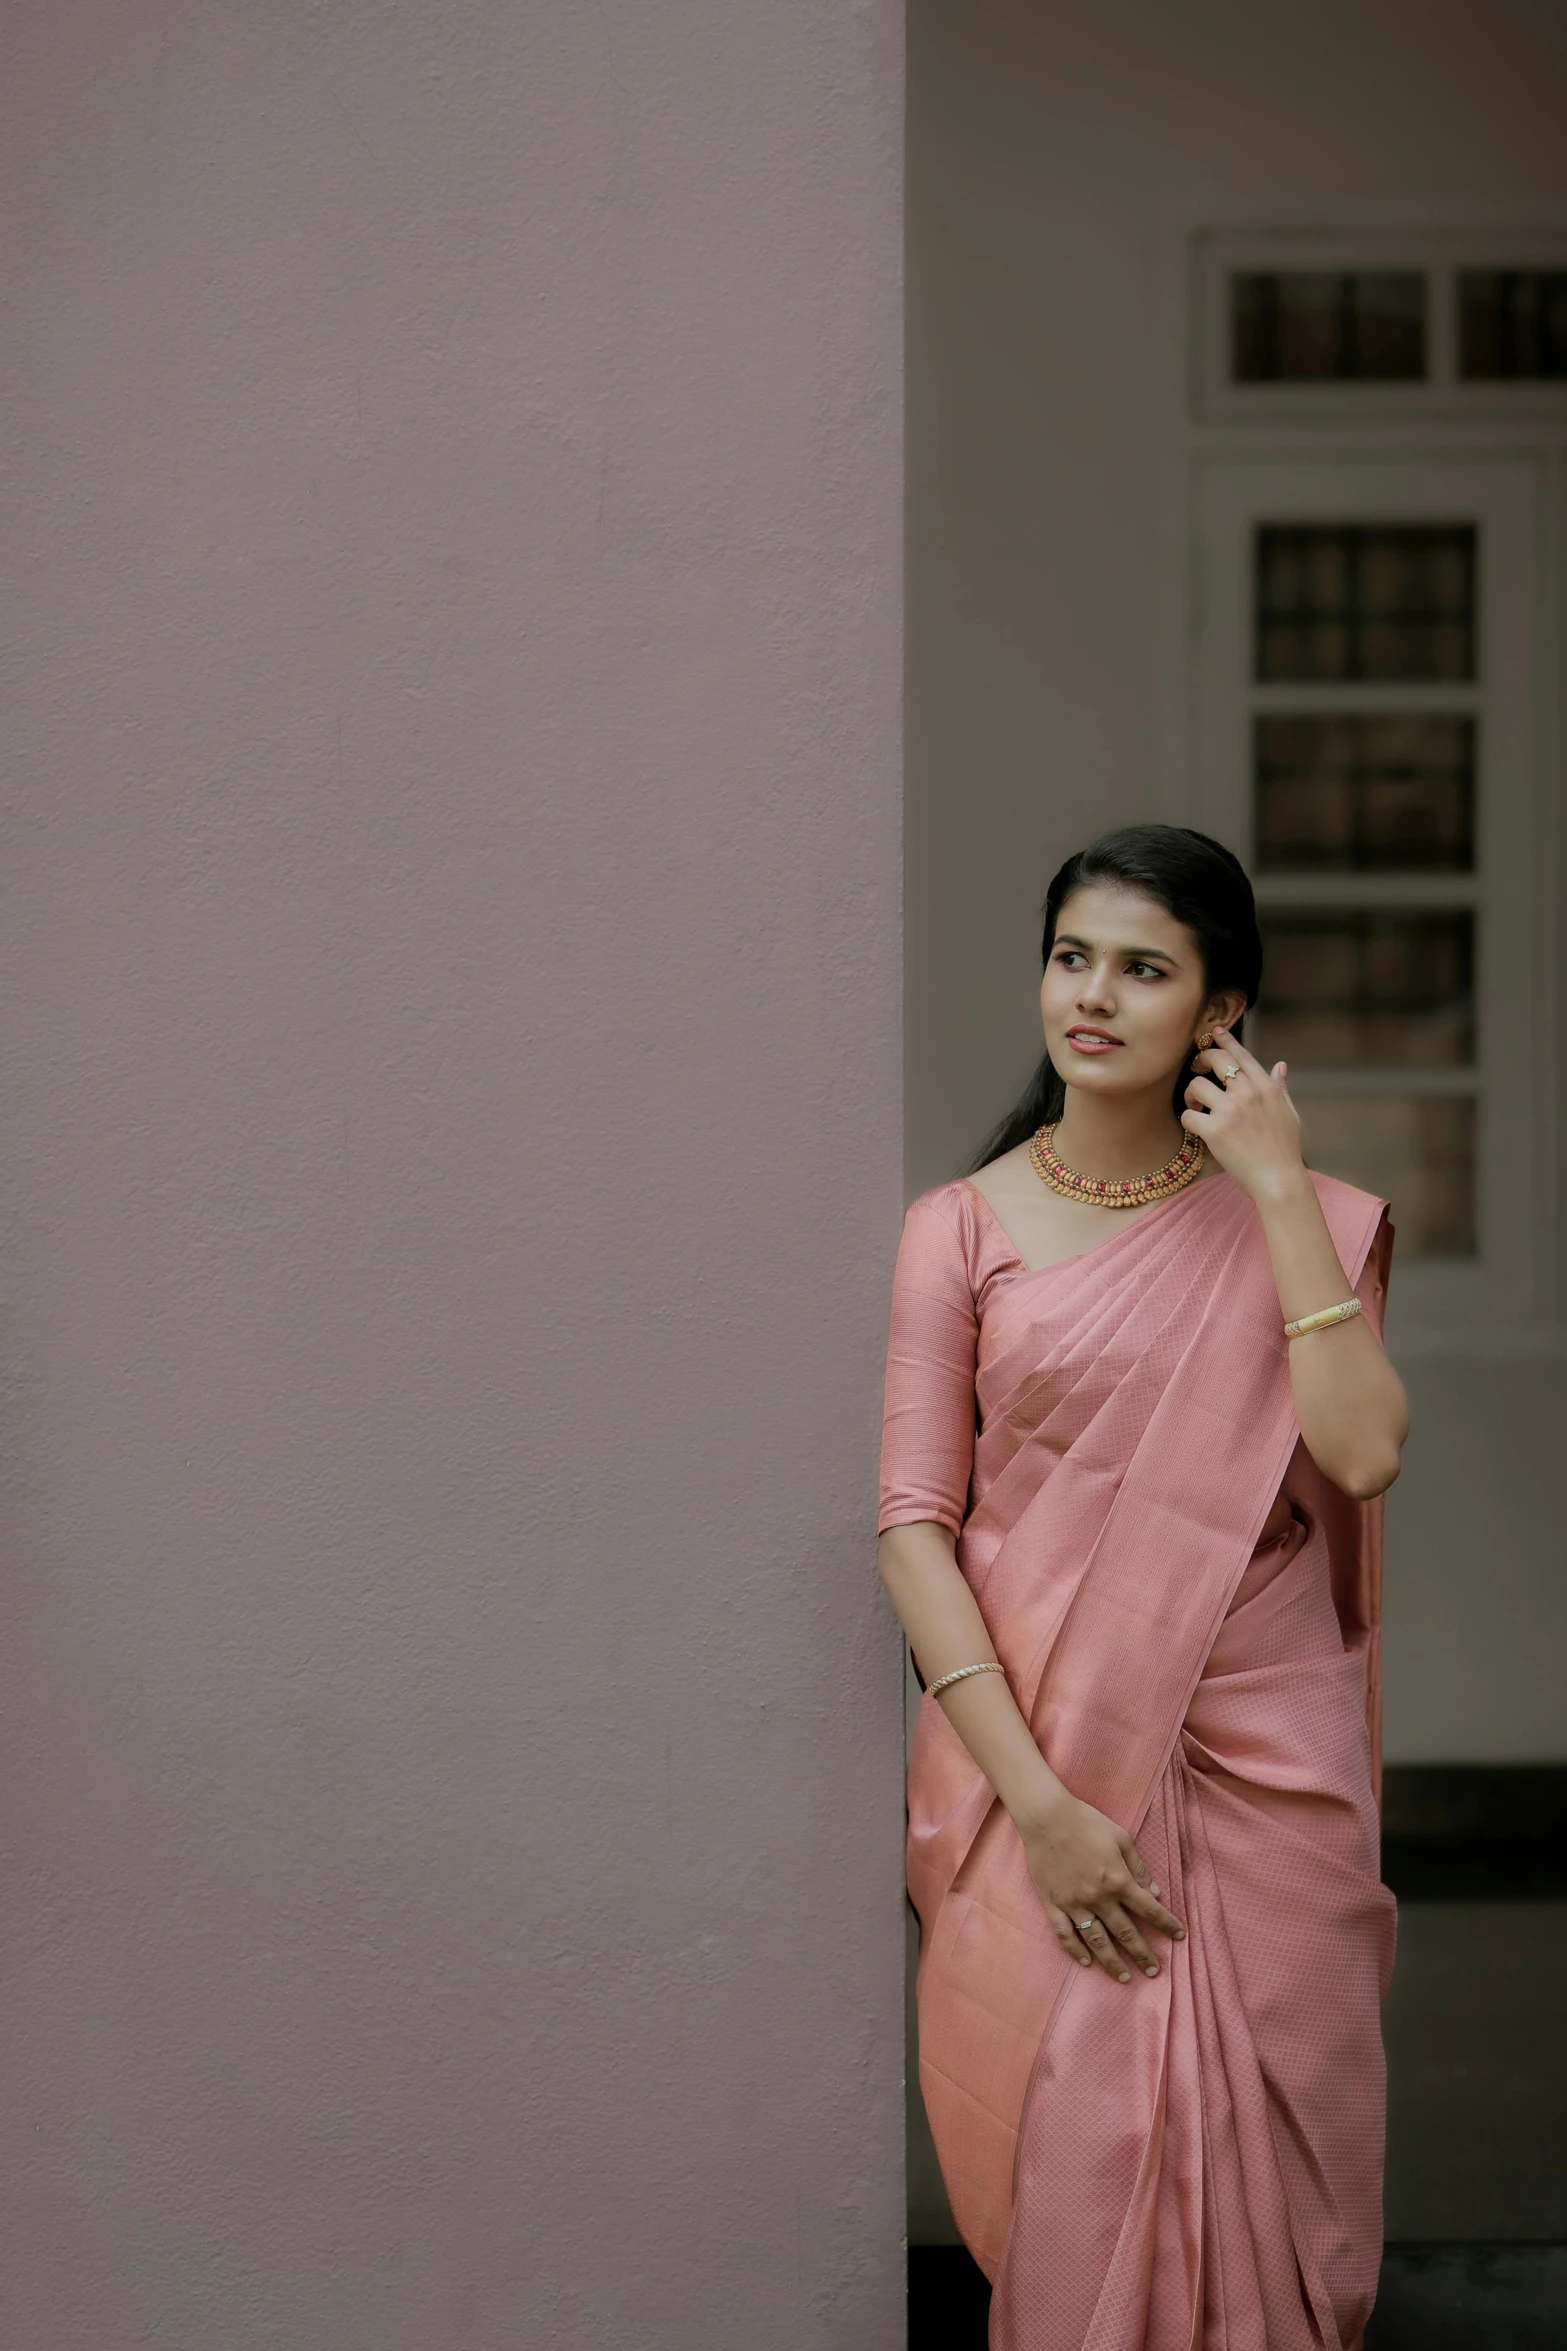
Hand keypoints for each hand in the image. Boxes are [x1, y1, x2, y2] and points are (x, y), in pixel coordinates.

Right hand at [1018, 1788, 1184, 1983]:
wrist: (1046, 1816)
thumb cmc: (1086, 1822)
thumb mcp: (1121, 1839)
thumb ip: (1139, 1868)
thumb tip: (1155, 1894)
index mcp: (1118, 1880)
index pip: (1149, 1909)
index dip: (1166, 1924)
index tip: (1179, 1937)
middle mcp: (1099, 1898)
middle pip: (1126, 1933)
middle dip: (1142, 1954)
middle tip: (1154, 1972)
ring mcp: (1074, 1904)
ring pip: (1097, 1941)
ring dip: (1113, 1963)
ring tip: (1125, 1978)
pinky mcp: (1053, 1904)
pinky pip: (1065, 1934)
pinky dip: (1076, 1951)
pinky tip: (1087, 1963)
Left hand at [1182, 1026, 1308, 1205]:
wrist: (1279, 1179)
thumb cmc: (1285, 1150)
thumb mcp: (1289, 1114)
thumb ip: (1280, 1088)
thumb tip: (1280, 1066)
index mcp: (1267, 1088)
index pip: (1242, 1056)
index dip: (1226, 1040)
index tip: (1214, 1031)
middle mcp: (1248, 1094)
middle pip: (1216, 1061)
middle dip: (1201, 1060)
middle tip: (1196, 1070)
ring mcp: (1230, 1111)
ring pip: (1196, 1086)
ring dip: (1191, 1094)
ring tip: (1195, 1106)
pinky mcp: (1214, 1130)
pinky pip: (1188, 1114)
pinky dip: (1187, 1119)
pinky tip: (1195, 1127)